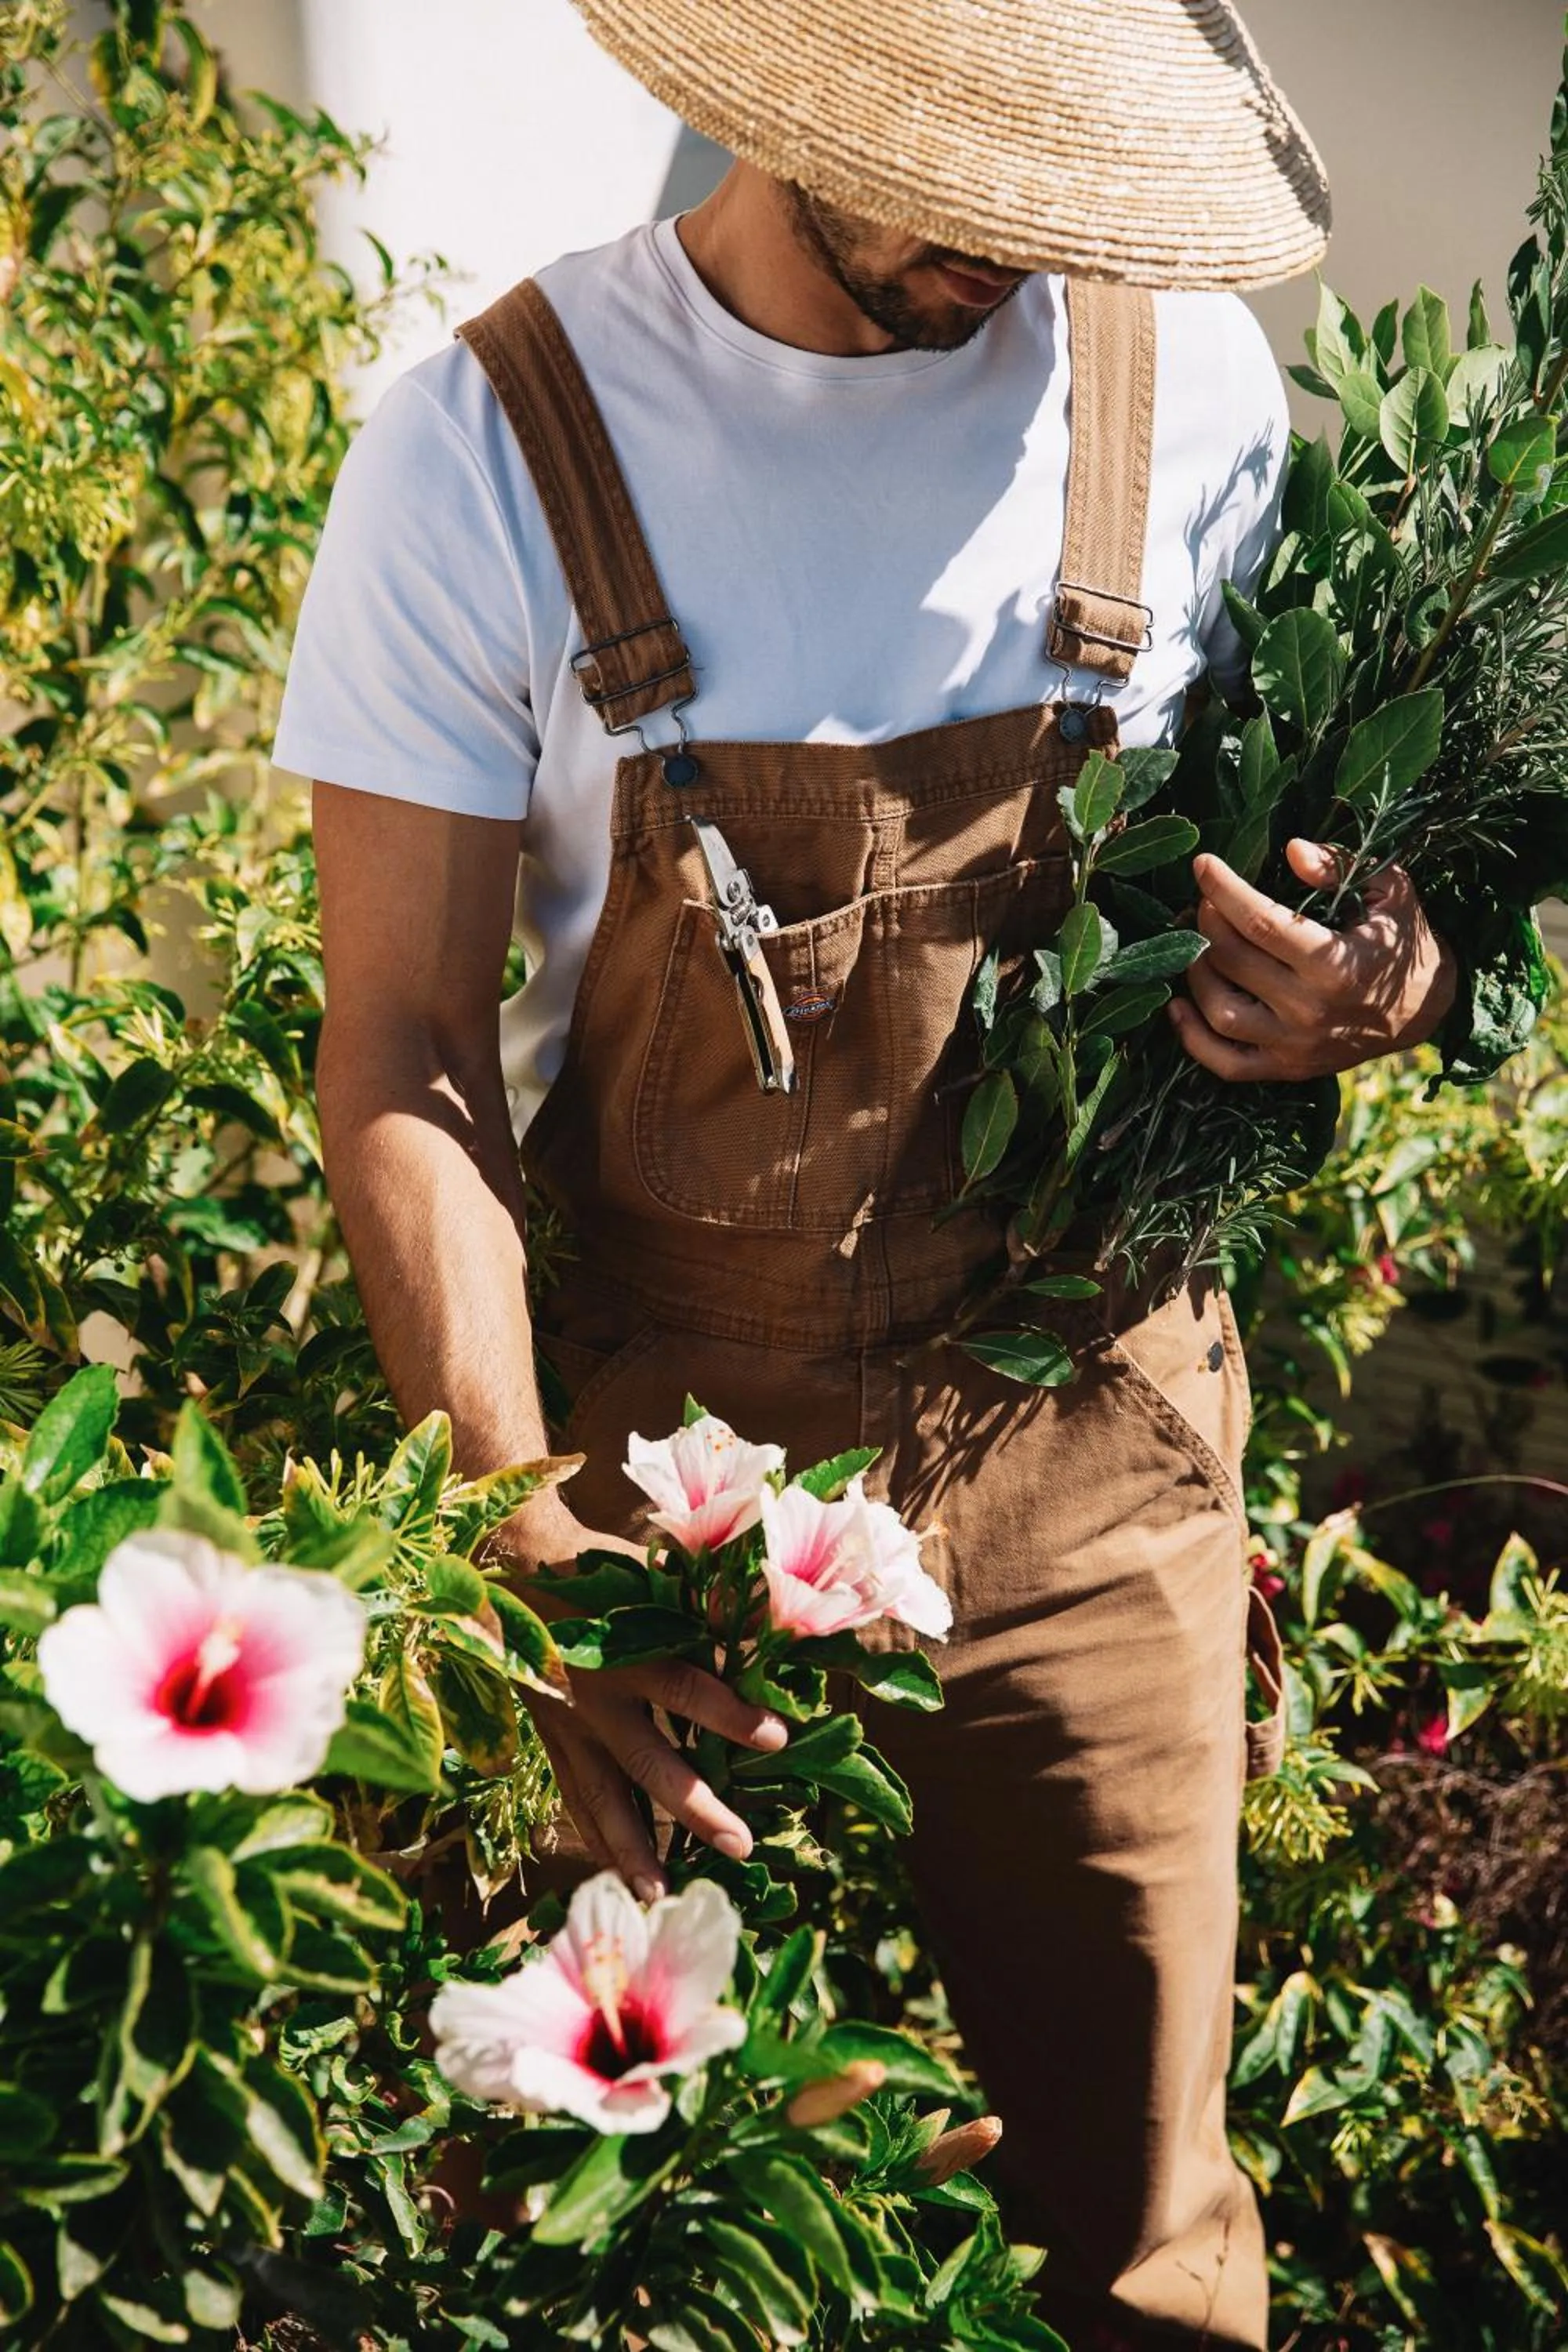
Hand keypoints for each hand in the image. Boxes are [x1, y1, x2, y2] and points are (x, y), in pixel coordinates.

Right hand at [493, 1495, 787, 1901]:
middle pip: (648, 1762)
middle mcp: (596, 1699)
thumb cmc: (597, 1575)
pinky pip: (578, 1801)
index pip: (685, 1687)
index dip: (731, 1713)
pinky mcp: (553, 1745)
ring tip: (660, 1895)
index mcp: (627, 1652)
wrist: (513, 1576)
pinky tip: (620, 1878)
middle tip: (740, 1845)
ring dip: (633, 1850)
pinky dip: (599, 1840)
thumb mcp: (649, 1581)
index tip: (778, 1738)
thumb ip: (705, 1608)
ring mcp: (569, 1729)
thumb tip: (770, 1624)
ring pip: (603, 1799)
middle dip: (695, 1808)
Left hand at [1169, 838, 1457, 1081]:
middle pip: (1233, 961)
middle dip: (1208, 922)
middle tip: (1205, 901)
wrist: (1427, 1010)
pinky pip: (1225, 1063)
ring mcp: (1295, 1044)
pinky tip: (1179, 1004)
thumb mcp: (1390, 893)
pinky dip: (1193, 1038)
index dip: (1224, 889)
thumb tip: (1292, 850)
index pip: (1261, 921)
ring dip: (1197, 972)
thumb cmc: (1403, 942)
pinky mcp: (1287, 1068)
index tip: (1203, 864)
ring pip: (1220, 1012)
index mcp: (1336, 963)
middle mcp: (1311, 1009)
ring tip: (1197, 943)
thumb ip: (1341, 866)